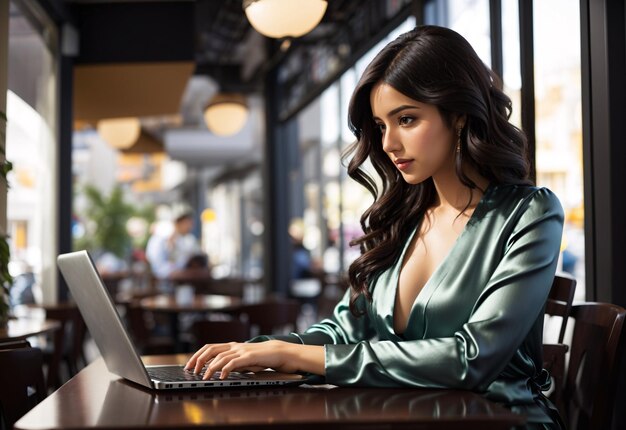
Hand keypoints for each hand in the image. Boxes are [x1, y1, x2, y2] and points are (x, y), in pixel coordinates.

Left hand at [184, 341, 324, 379]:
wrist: (281, 353)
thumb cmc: (263, 358)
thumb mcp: (244, 360)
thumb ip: (233, 363)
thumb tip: (219, 371)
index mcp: (232, 346)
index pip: (210, 347)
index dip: (197, 355)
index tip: (189, 365)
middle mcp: (235, 346)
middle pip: (210, 349)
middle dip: (198, 359)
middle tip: (191, 370)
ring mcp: (242, 350)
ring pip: (220, 356)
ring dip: (210, 368)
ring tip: (204, 377)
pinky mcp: (249, 356)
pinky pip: (234, 362)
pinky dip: (225, 369)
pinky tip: (221, 376)